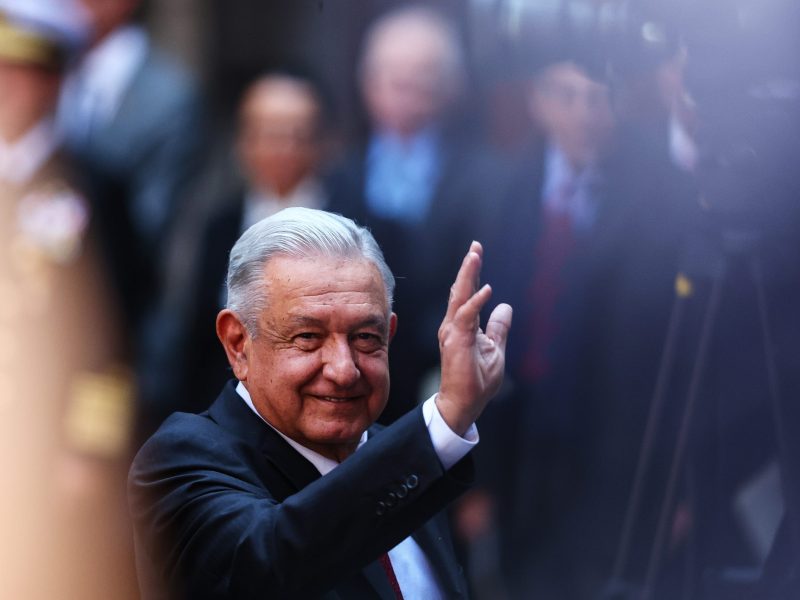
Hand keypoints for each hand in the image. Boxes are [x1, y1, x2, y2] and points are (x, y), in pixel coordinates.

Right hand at [436, 241, 511, 435]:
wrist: (465, 403)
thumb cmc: (477, 380)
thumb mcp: (495, 349)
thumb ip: (498, 327)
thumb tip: (505, 306)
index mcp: (462, 325)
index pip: (467, 294)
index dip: (472, 273)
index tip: (476, 252)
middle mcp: (454, 325)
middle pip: (461, 290)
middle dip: (468, 267)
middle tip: (476, 246)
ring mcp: (453, 332)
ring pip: (460, 297)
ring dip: (468, 276)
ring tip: (475, 256)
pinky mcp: (457, 341)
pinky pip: (466, 317)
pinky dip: (476, 302)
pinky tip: (487, 290)